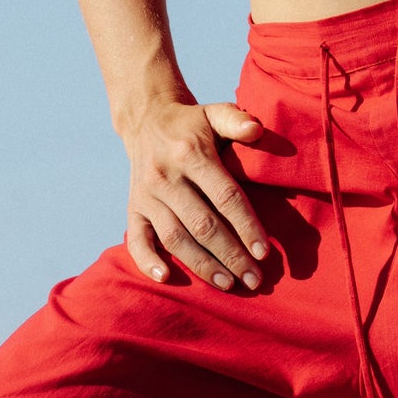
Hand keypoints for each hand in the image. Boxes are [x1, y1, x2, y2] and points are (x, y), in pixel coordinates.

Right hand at [122, 97, 268, 290]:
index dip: (246, 225)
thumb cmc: (192, 123)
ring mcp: (146, 195)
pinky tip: (167, 279)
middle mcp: (165, 177)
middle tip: (255, 280)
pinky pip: (136, 239)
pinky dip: (147, 261)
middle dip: (230, 255)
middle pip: (202, 224)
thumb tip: (256, 130)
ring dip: (202, 265)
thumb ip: (236, 120)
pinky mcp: (133, 208)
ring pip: (175, 238)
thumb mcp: (215, 112)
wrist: (146, 120)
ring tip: (228, 284)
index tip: (264, 252)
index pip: (224, 196)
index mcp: (190, 153)